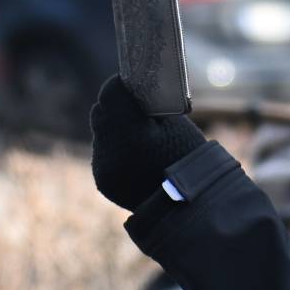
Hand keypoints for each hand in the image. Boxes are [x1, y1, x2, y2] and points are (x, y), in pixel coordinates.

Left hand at [89, 75, 205, 210]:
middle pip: (101, 111)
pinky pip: (102, 152)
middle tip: (133, 104)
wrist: (188, 207)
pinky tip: (133, 151)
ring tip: (136, 131)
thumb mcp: (175, 124)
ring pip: (100, 131)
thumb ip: (147, 105)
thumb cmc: (188, 159)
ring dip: (114, 127)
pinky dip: (114, 147)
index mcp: (131, 133)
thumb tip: (130, 87)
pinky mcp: (102, 180)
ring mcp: (103, 167)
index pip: (111, 93)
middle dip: (115, 105)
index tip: (131, 83)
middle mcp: (110, 150)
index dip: (121, 85)